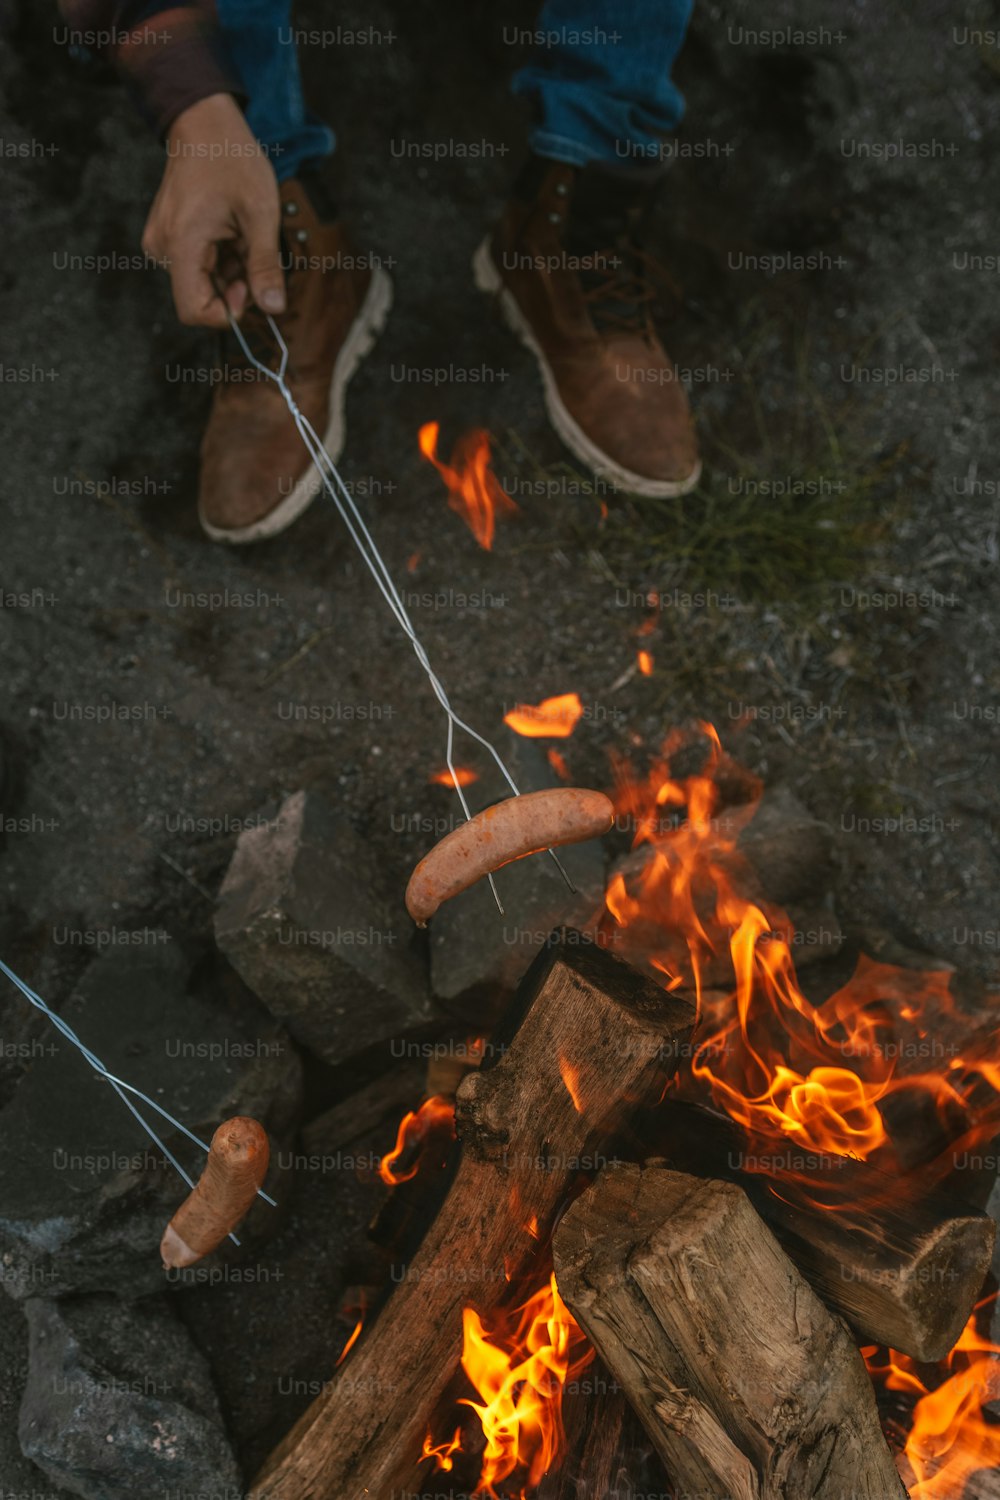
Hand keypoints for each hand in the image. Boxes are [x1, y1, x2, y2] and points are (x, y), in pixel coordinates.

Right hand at [142, 93, 284, 327]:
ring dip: (231, 271)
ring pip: (203, 283)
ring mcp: (162, 243)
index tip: (250, 291)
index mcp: (180, 243)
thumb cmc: (231, 159)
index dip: (226, 313)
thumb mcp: (260, 214)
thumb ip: (265, 266)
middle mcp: (162, 248)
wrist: (205, 125)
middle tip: (254, 253)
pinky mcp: (168, 239)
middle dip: (234, 287)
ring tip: (243, 235)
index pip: (193, 311)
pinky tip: (231, 233)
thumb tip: (274, 309)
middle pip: (201, 297)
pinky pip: (198, 266)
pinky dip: (222, 259)